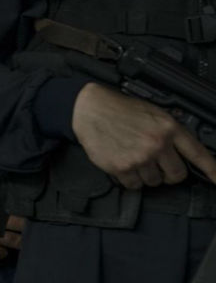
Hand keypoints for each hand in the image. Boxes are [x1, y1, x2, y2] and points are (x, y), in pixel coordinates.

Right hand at [72, 82, 215, 188]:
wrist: (89, 108)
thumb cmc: (120, 109)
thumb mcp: (152, 113)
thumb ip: (169, 132)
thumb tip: (182, 154)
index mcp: (169, 128)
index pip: (198, 154)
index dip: (213, 170)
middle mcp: (157, 143)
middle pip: (176, 175)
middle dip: (168, 173)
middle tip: (156, 165)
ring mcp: (140, 157)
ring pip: (154, 181)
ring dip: (145, 175)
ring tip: (132, 158)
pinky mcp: (121, 167)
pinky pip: (133, 185)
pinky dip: (128, 178)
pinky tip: (121, 162)